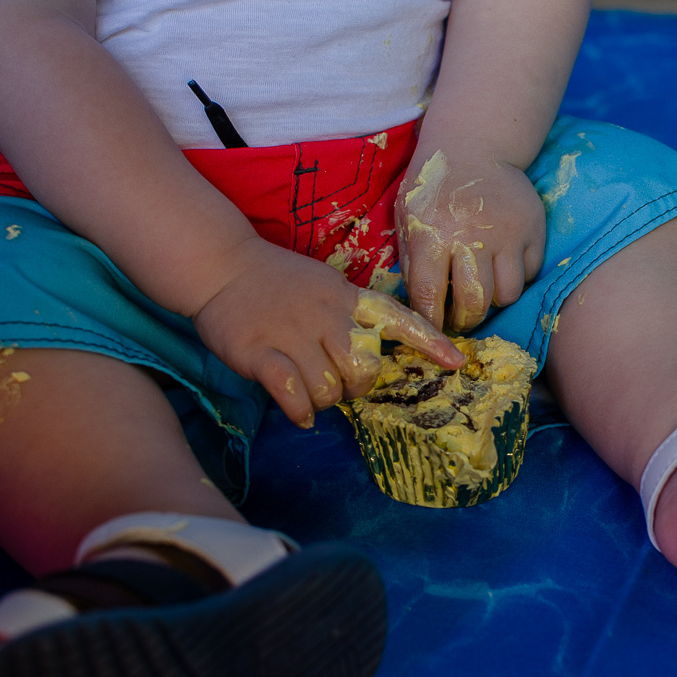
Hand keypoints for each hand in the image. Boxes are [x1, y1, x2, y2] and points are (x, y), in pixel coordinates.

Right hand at [193, 238, 462, 427]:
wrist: (220, 265)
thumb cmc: (277, 283)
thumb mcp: (325, 288)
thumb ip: (350, 318)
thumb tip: (370, 363)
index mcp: (348, 298)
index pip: (398, 319)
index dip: (430, 343)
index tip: (456, 363)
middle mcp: (327, 316)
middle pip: (365, 371)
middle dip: (356, 389)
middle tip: (336, 384)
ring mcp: (294, 334)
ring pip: (330, 390)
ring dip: (323, 401)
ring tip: (308, 390)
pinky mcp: (261, 352)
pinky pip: (293, 395)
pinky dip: (299, 410)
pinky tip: (297, 410)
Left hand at [396, 146, 545, 330]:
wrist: (474, 146)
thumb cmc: (434, 188)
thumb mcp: (407, 218)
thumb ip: (411, 261)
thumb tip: (420, 308)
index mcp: (433, 235)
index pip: (430, 296)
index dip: (432, 321)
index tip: (434, 329)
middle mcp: (471, 236)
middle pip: (475, 303)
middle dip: (466, 321)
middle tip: (461, 319)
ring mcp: (507, 233)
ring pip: (507, 294)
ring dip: (493, 300)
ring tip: (482, 289)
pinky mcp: (533, 229)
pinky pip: (528, 273)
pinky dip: (515, 277)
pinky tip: (501, 265)